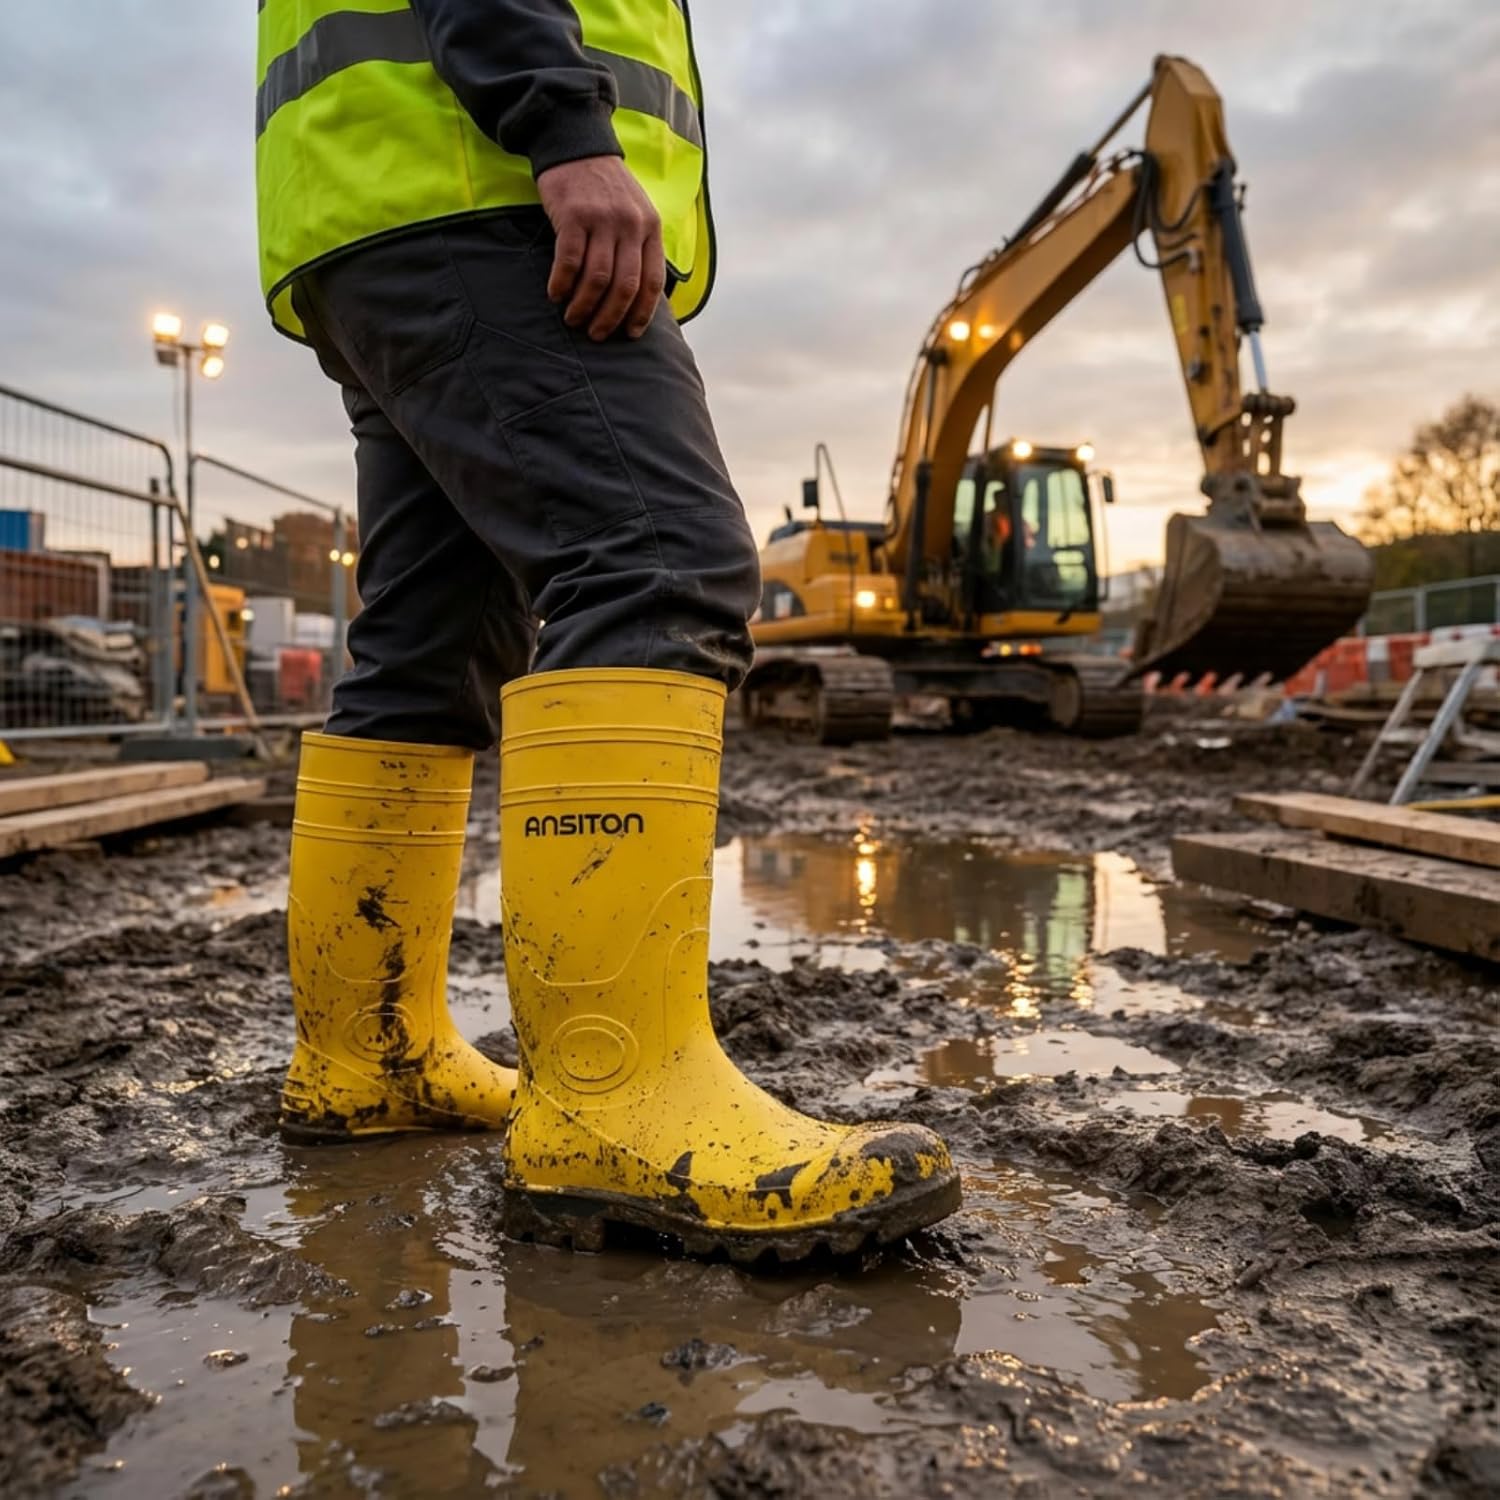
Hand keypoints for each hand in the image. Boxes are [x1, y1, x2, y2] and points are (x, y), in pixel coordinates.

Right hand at [536, 156, 664, 340]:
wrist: (577, 145)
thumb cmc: (606, 188)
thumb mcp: (637, 212)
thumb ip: (640, 248)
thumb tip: (639, 299)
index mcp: (651, 227)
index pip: (652, 281)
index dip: (642, 313)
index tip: (630, 334)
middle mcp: (630, 225)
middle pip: (624, 286)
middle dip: (610, 318)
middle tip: (596, 334)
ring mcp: (602, 220)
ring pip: (597, 279)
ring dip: (584, 306)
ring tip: (574, 319)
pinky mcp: (573, 215)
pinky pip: (568, 261)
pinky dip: (561, 284)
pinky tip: (556, 294)